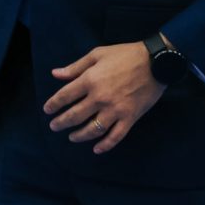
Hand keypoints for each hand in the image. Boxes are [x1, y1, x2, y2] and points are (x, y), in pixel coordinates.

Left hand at [43, 42, 166, 154]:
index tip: (47, 110)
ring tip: (71, 137)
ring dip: (79, 136)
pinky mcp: (130, 117)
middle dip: (61, 123)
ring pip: (93, 129)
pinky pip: (116, 136)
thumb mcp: (97, 55)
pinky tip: (96, 149)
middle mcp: (100, 98)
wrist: (156, 62)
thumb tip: (55, 74)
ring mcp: (116, 110)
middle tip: (54, 127)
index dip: (53, 105)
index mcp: (90, 80)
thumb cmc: (125, 55)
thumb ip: (75, 67)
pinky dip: (105, 145)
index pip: (65, 96)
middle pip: (75, 115)